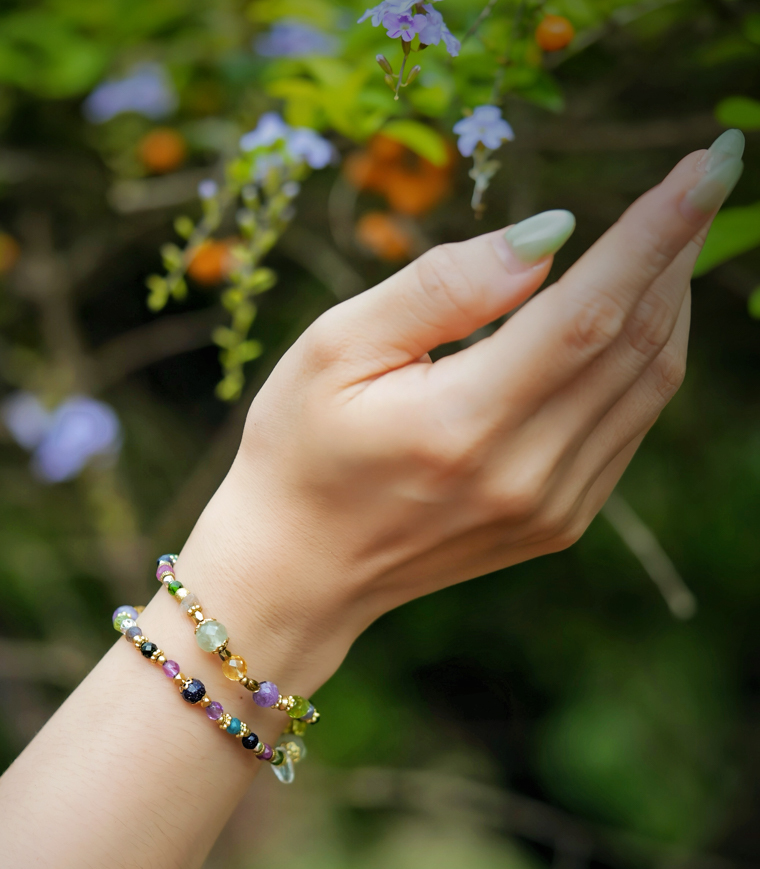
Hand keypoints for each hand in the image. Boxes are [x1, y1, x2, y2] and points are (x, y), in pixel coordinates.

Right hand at [174, 134, 743, 693]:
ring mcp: (549, 509)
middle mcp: (523, 475)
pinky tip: (624, 324)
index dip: (657, 231)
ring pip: (647, 387)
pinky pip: (628, 428)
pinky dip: (641, 363)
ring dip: (668, 305)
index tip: (710, 161)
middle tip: (696, 182)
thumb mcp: (335, 349)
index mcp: (462, 424)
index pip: (589, 312)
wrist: (299, 569)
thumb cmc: (298, 450)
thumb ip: (441, 290)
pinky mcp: (557, 524)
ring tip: (665, 243)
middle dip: (676, 253)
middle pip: (635, 345)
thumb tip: (549, 236)